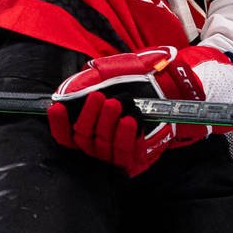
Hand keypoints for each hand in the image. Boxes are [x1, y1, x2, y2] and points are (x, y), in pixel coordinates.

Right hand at [47, 47, 225, 175]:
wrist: (175, 86)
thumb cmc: (140, 79)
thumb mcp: (113, 73)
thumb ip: (89, 81)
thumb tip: (66, 93)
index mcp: (90, 126)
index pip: (66, 135)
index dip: (58, 125)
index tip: (57, 108)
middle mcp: (100, 143)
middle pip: (83, 139)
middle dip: (88, 117)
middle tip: (98, 98)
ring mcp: (118, 154)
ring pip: (102, 147)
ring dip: (106, 126)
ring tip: (115, 106)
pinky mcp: (138, 160)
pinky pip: (126, 155)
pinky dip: (126, 138)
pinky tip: (129, 122)